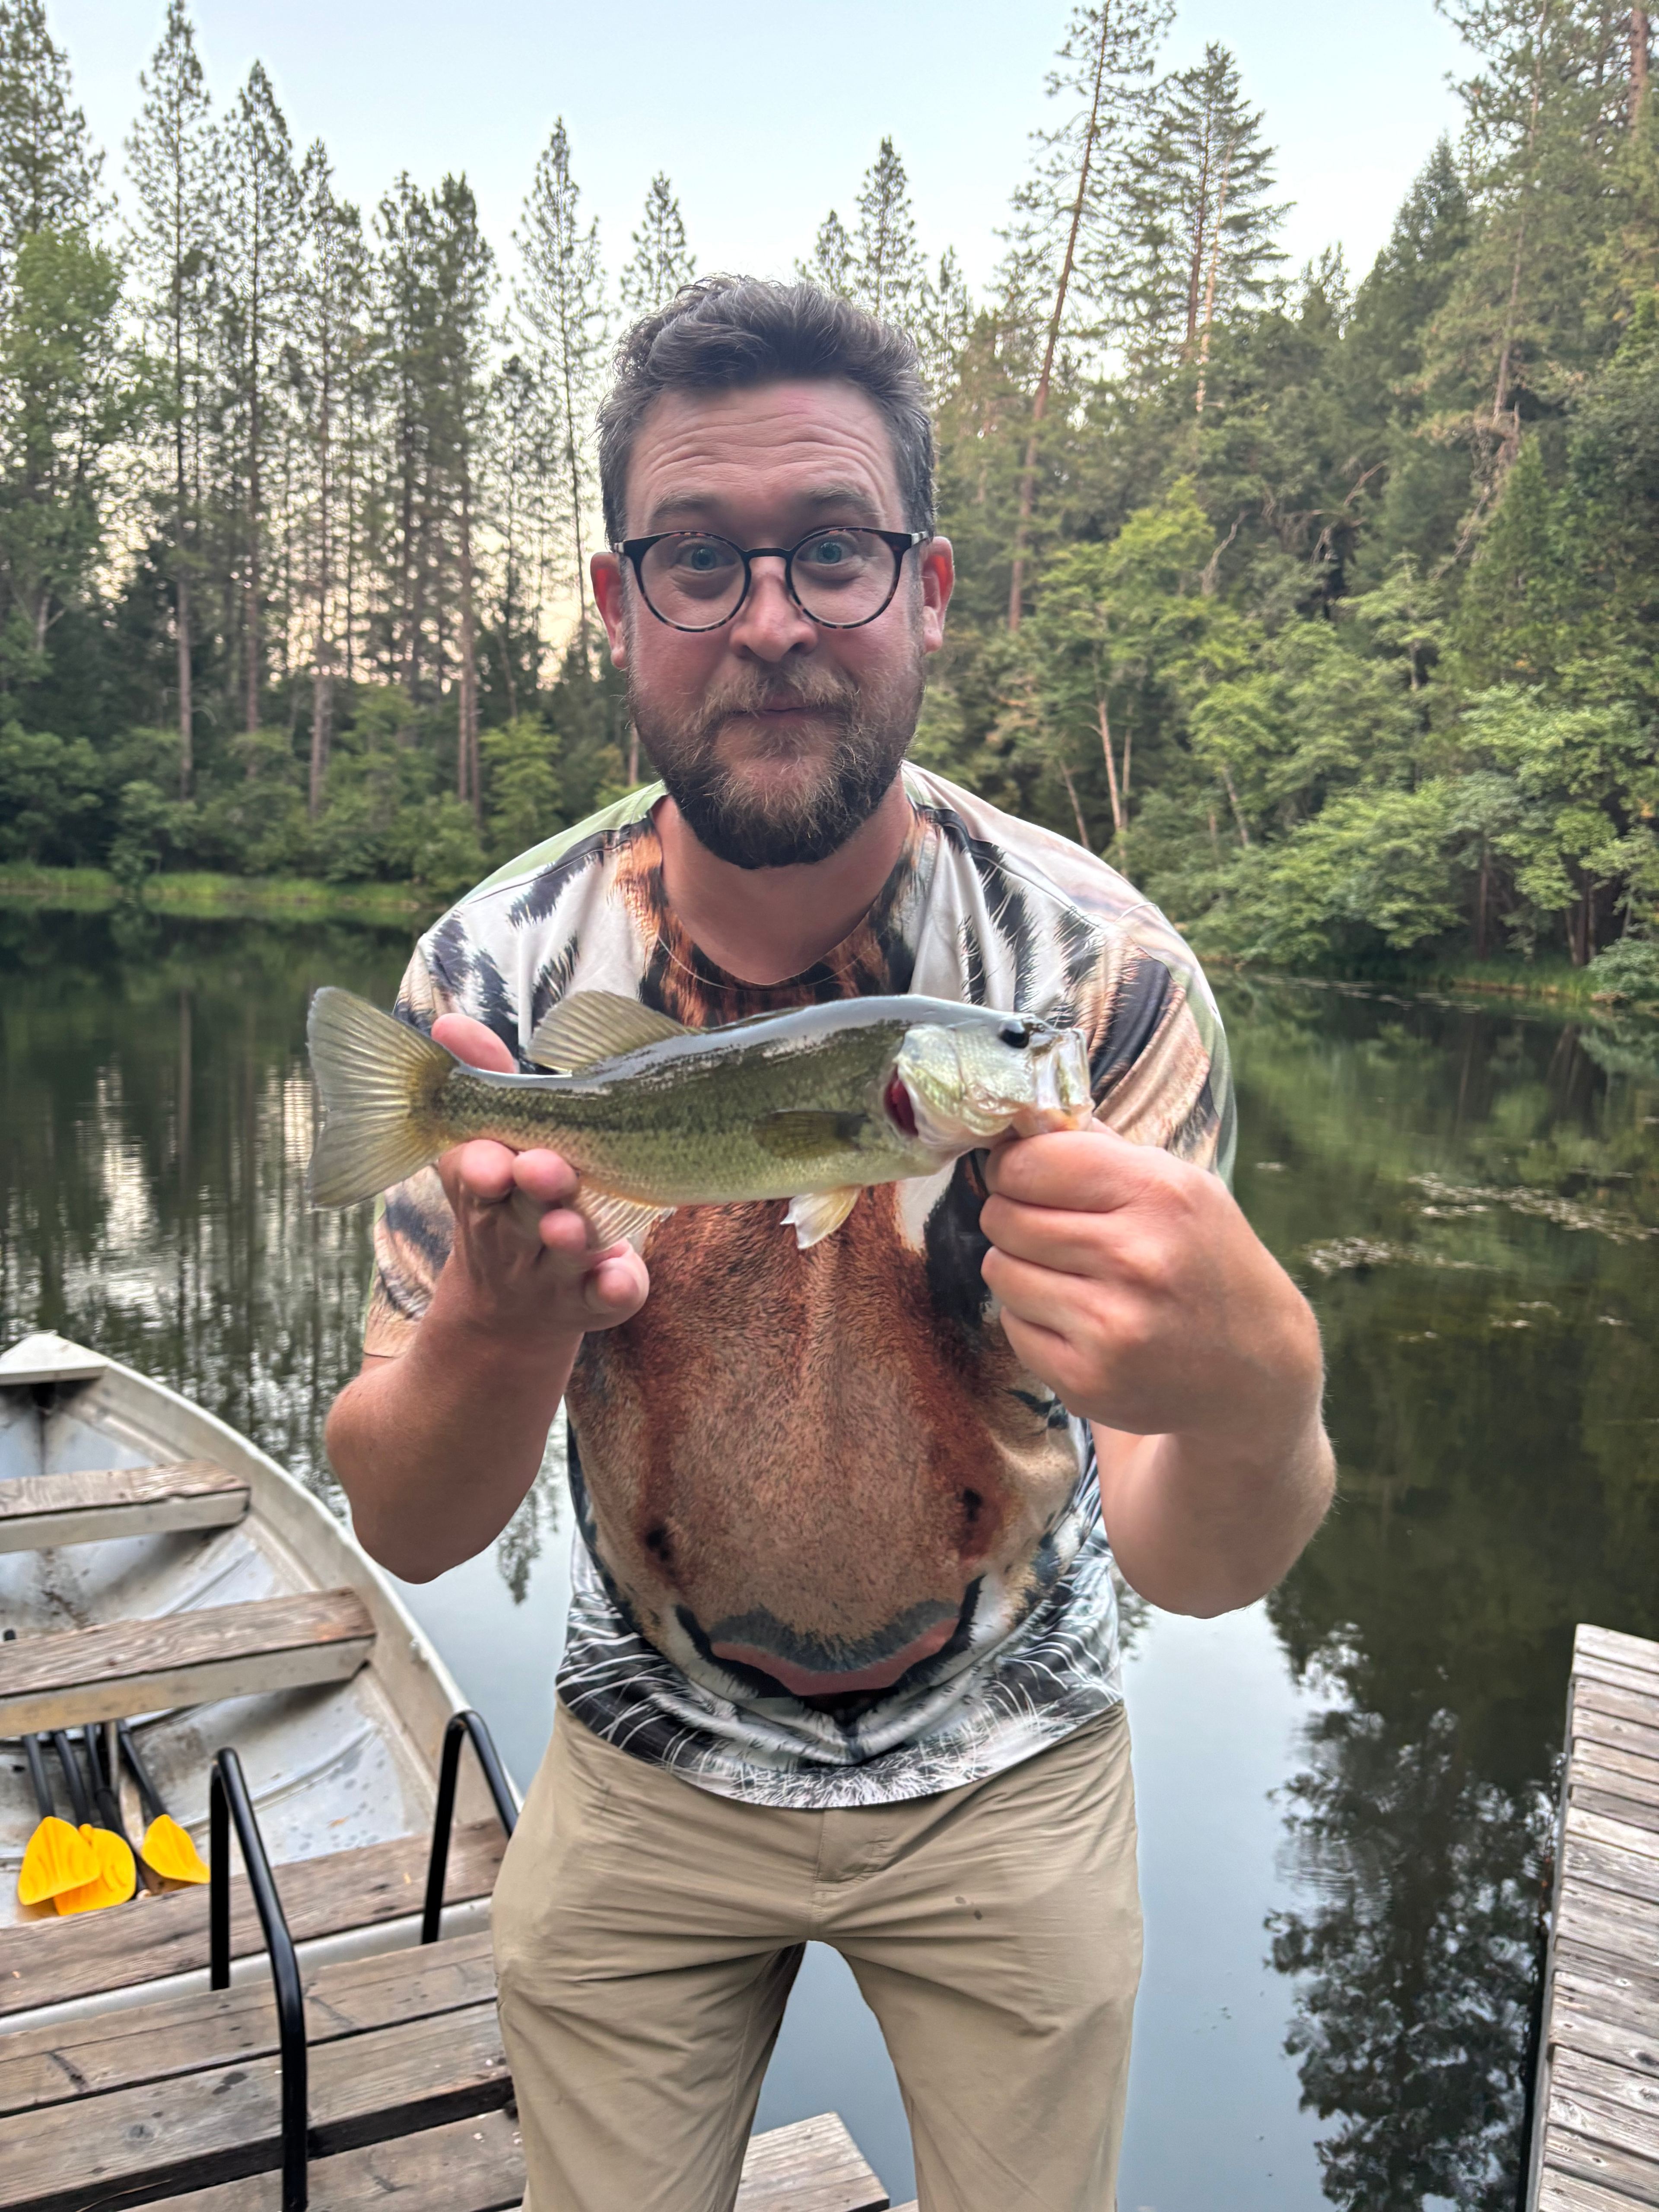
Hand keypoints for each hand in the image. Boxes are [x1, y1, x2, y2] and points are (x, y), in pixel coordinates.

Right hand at [428, 1013, 648, 1342]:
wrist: (507, 1314)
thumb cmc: (506, 1203)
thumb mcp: (484, 1148)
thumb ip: (481, 1082)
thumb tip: (449, 1020)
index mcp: (487, 1193)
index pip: (477, 1177)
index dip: (482, 1169)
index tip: (491, 1159)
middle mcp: (517, 1235)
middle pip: (522, 1213)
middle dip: (533, 1191)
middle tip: (548, 1169)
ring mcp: (556, 1271)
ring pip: (564, 1254)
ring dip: (571, 1239)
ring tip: (576, 1225)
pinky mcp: (595, 1300)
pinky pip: (608, 1297)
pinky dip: (615, 1286)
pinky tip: (624, 1274)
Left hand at [979, 1123, 1321, 1450]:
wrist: (1256, 1367)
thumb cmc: (1206, 1260)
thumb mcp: (1179, 1184)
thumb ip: (1100, 1148)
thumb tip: (1026, 1115)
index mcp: (1156, 1194)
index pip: (1029, 1163)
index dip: (1014, 1166)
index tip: (1026, 1175)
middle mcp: (1133, 1259)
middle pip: (1003, 1217)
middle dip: (1016, 1216)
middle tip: (1051, 1229)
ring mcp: (1109, 1326)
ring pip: (999, 1270)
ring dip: (1021, 1268)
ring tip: (1070, 1275)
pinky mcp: (1086, 1379)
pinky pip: (1012, 1326)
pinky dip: (1032, 1319)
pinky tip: (1078, 1319)